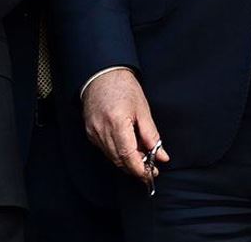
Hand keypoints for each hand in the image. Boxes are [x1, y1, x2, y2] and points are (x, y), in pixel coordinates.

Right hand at [81, 68, 169, 185]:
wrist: (101, 75)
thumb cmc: (123, 88)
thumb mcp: (143, 111)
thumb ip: (152, 136)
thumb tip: (161, 156)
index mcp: (117, 123)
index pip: (128, 156)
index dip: (140, 169)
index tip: (152, 175)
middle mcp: (101, 130)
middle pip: (119, 160)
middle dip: (136, 168)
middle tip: (151, 169)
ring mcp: (93, 131)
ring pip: (111, 157)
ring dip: (127, 162)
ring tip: (141, 156)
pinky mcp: (89, 131)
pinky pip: (104, 149)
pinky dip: (117, 153)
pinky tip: (127, 148)